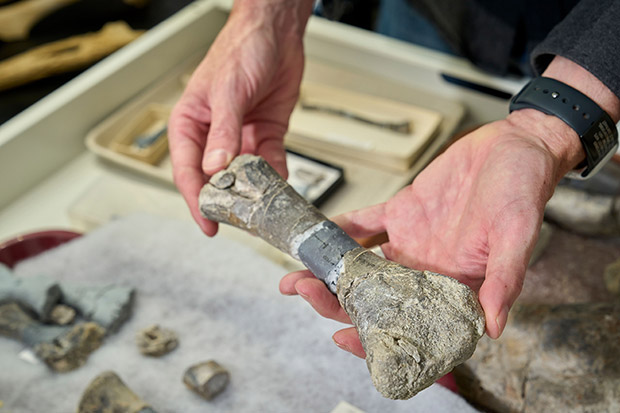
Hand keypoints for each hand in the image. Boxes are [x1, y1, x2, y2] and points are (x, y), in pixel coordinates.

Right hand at [168, 1, 312, 234]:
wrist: (277, 33)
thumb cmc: (241, 49)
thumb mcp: (228, 92)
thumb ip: (223, 131)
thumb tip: (215, 168)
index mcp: (191, 124)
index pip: (188, 170)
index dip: (196, 200)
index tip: (208, 222)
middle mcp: (214, 135)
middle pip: (215, 179)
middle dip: (226, 201)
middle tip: (240, 222)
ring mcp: (241, 137)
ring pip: (244, 176)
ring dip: (253, 193)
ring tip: (263, 210)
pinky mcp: (266, 135)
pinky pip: (270, 163)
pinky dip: (275, 176)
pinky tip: (280, 187)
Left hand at [280, 109, 582, 356]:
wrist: (515, 146)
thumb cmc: (524, 189)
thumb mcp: (518, 233)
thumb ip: (504, 279)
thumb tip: (492, 327)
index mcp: (454, 284)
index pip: (410, 324)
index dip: (377, 336)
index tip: (343, 336)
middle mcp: (427, 269)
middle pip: (375, 298)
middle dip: (337, 301)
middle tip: (304, 292)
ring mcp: (412, 241)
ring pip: (364, 265)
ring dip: (331, 271)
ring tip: (296, 275)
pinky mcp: (403, 211)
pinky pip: (366, 224)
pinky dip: (342, 229)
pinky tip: (319, 234)